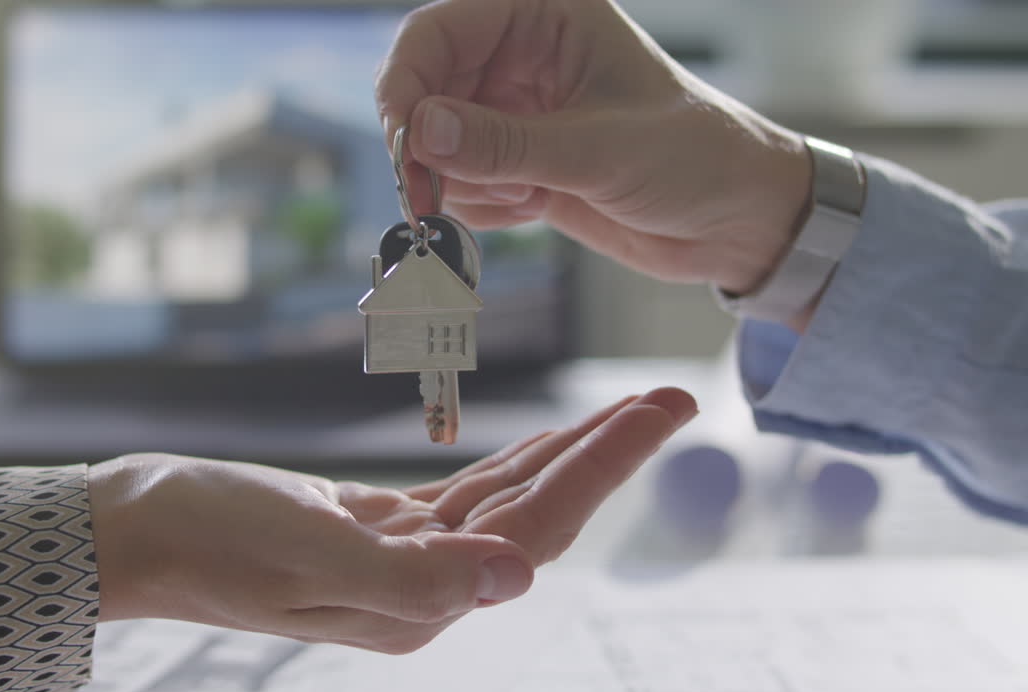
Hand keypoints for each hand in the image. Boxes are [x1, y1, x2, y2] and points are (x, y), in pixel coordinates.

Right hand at [88, 387, 694, 652]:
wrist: (136, 529)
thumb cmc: (210, 541)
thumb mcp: (310, 558)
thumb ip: (416, 578)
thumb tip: (515, 581)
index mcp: (418, 600)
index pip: (536, 528)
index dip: (603, 468)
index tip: (658, 411)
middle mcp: (421, 587)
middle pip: (538, 512)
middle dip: (605, 454)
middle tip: (670, 397)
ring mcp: (398, 558)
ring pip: (505, 499)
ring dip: (564, 452)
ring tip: (622, 410)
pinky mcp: (372, 526)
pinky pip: (460, 494)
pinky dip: (505, 463)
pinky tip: (535, 443)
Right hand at [376, 0, 811, 295]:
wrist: (735, 222)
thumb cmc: (696, 159)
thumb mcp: (602, 151)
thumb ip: (506, 144)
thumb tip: (420, 131)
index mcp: (546, 16)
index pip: (438, 30)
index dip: (407, 82)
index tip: (404, 143)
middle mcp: (522, 56)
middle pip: (424, 88)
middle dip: (424, 146)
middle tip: (428, 197)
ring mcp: (517, 111)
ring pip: (435, 143)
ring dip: (463, 182)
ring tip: (527, 194)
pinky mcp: (517, 160)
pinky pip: (461, 183)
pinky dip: (483, 205)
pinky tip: (537, 205)